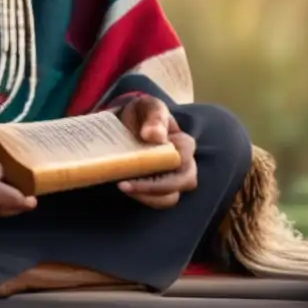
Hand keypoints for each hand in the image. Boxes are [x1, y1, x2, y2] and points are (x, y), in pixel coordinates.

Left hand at [116, 95, 196, 209]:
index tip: (136, 167)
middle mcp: (184, 165)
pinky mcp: (159, 188)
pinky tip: (124, 187)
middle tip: (124, 185)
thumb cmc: (143, 114)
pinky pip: (156, 200)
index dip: (162, 168)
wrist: (127, 123)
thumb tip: (155, 137)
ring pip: (169, 198)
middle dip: (153, 189)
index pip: (182, 162)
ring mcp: (172, 178)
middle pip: (180, 185)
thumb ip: (155, 117)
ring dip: (146, 197)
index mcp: (184, 144)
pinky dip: (142, 198)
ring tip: (123, 186)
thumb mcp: (148, 107)